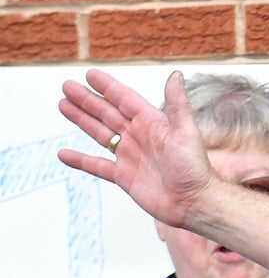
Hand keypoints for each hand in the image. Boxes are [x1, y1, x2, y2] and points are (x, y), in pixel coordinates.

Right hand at [56, 70, 219, 230]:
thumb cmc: (195, 168)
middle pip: (107, 113)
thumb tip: (176, 75)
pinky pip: (97, 166)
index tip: (90, 75)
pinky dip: (80, 160)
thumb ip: (178, 104)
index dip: (107, 87)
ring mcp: (130, 156)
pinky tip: (63, 154)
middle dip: (87, 100)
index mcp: (153, 123)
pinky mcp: (124, 176)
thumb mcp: (186, 132)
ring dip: (82, 120)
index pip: (125, 99)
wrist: (194, 202)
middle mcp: (139, 137)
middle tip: (67, 86)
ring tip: (63, 106)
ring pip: (100, 133)